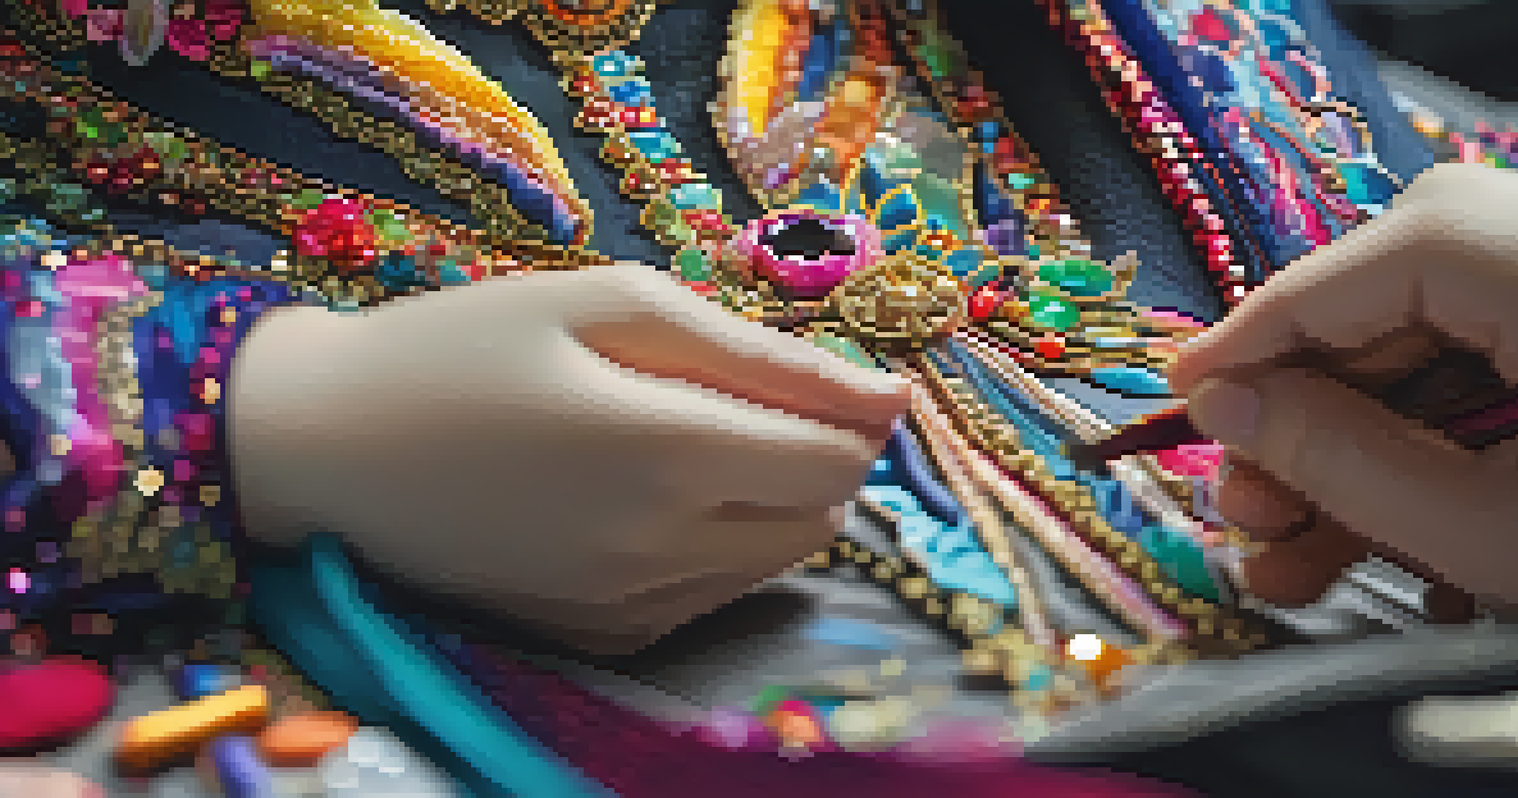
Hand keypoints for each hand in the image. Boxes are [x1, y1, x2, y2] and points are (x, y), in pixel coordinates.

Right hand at [228, 262, 908, 654]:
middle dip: (818, 454)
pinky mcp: (602, 637)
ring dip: (774, 499)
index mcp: (667, 454)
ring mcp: (631, 607)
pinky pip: (713, 593)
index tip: (834, 375)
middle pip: (823, 516)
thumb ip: (752, 348)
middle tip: (752, 395)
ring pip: (777, 561)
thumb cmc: (460, 349)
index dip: (857, 412)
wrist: (324, 450)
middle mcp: (662, 550)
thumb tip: (878, 398)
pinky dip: (718, 542)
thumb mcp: (602, 304)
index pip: (840, 459)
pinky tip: (650, 496)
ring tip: (692, 437)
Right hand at [1167, 162, 1517, 610]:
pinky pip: (1471, 373)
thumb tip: (1217, 407)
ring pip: (1413, 363)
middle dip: (1300, 438)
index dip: (1234, 355)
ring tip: (1303, 564)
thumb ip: (1334, 457)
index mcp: (1512, 250)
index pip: (1321, 287)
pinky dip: (1431, 454)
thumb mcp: (1486, 523)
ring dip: (1357, 468)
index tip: (1170, 404)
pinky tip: (1401, 543)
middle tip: (1253, 519)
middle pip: (1363, 326)